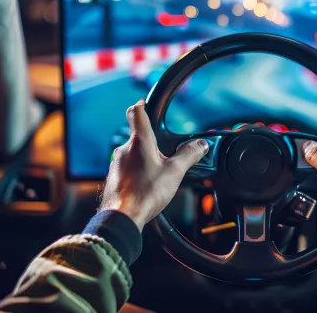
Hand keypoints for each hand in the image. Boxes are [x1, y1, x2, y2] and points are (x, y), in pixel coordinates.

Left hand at [99, 100, 208, 230]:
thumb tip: (201, 145)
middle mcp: (125, 150)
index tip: (143, 102)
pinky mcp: (115, 177)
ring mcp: (117, 164)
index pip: (137, 113)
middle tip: (165, 150)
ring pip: (132, 153)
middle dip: (151, 141)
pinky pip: (128, 168)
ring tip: (158, 172)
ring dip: (144, 158)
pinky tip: (147, 184)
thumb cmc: (146, 193)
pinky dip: (138, 171)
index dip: (141, 105)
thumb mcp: (175, 172)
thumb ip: (189, 155)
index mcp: (140, 142)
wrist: (123, 216)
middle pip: (137, 136)